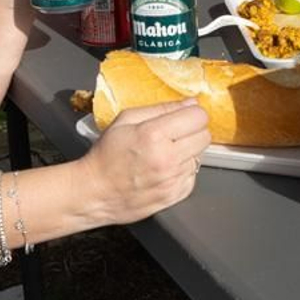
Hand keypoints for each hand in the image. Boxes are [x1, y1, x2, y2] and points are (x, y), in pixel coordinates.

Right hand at [78, 101, 211, 224]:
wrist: (95, 193)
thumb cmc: (106, 155)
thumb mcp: (126, 119)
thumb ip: (161, 108)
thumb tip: (190, 103)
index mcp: (153, 135)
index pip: (198, 117)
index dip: (191, 114)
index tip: (183, 117)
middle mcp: (167, 159)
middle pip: (205, 136)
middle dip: (192, 132)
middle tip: (174, 135)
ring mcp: (172, 180)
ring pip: (200, 156)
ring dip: (187, 152)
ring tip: (165, 153)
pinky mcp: (174, 196)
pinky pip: (193, 176)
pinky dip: (182, 171)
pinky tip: (165, 169)